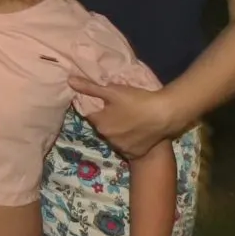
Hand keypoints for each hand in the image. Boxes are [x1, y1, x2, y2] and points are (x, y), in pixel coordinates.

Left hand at [64, 75, 179, 159]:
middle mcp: (107, 138)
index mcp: (100, 123)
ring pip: (115, 136)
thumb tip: (70, 81)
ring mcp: (121, 148)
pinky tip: (138, 131)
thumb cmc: (136, 100)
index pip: (91, 114)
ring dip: (119, 130)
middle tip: (121, 109)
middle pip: (103, 126)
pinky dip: (130, 140)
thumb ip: (90, 87)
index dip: (97, 107)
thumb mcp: (112, 91)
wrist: (164, 115)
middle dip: (108, 118)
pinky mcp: (135, 154)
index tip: (107, 102)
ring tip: (132, 119)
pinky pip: (128, 146)